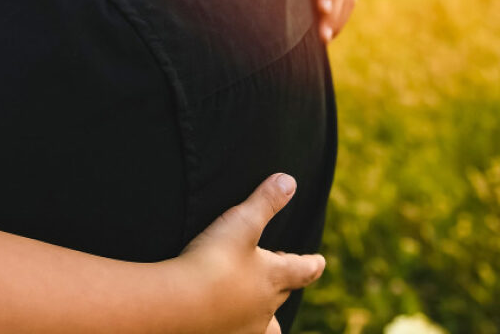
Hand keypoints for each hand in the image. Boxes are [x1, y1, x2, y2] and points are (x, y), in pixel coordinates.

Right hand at [180, 174, 324, 333]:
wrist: (180, 304)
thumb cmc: (214, 261)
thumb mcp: (240, 223)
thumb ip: (264, 201)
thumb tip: (289, 180)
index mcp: (273, 278)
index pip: (302, 270)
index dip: (312, 264)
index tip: (320, 261)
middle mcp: (265, 307)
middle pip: (282, 296)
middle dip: (283, 284)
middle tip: (279, 274)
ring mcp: (245, 327)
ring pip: (265, 323)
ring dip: (263, 312)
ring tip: (255, 307)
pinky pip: (237, 332)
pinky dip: (236, 325)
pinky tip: (226, 321)